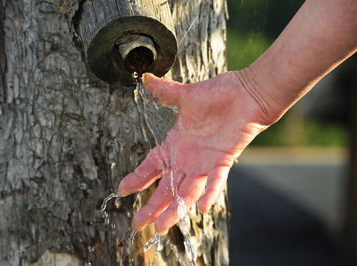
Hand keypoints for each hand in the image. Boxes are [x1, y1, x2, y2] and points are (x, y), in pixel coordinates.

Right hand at [118, 71, 270, 234]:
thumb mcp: (186, 95)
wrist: (247, 93)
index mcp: (176, 143)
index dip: (137, 178)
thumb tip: (146, 78)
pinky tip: (202, 208)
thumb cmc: (219, 94)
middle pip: (166, 187)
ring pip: (186, 191)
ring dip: (175, 209)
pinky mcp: (222, 159)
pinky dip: (210, 193)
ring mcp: (204, 162)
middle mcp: (188, 158)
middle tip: (139, 224)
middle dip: (152, 206)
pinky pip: (215, 180)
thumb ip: (165, 92)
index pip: (152, 166)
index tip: (122, 191)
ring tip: (162, 227)